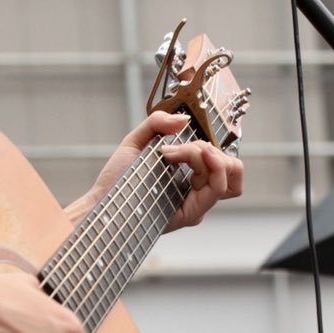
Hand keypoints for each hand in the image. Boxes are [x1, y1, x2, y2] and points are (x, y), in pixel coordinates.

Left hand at [68, 112, 242, 233]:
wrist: (101, 201)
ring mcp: (196, 203)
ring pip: (226, 176)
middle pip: (232, 168)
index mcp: (191, 174)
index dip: (215, 145)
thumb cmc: (117, 178)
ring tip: (177, 152)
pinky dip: (206, 167)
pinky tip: (181, 156)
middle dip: (211, 149)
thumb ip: (157, 123)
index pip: (225, 161)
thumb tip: (184, 118)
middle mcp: (197, 190)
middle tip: (181, 147)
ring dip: (206, 155)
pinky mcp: (190, 213)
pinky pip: (216, 190)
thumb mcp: (136, 141)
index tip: (187, 134)